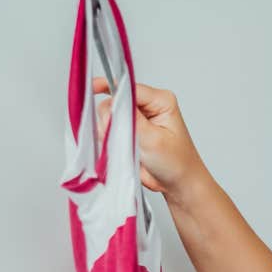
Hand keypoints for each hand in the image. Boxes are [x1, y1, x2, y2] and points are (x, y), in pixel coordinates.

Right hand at [90, 78, 206, 196]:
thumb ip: (131, 121)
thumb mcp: (153, 140)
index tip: (93, 88)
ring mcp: (138, 119)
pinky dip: (109, 139)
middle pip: (116, 100)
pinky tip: (117, 149)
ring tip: (121, 147)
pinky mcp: (130, 132)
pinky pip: (110, 129)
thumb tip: (111, 106)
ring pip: (110, 115)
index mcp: (160, 101)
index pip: (130, 87)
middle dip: (110, 118)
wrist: (179, 184)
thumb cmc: (177, 163)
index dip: (110, 89)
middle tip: (114, 136)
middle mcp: (148, 106)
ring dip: (109, 131)